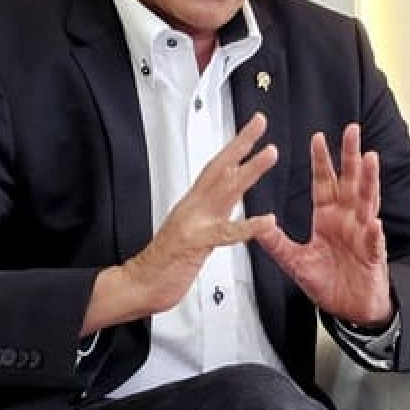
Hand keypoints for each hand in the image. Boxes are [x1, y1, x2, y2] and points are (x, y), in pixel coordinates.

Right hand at [81, 114, 280, 334]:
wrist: (140, 286)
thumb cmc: (165, 264)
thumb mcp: (191, 233)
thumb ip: (209, 216)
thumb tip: (223, 203)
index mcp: (194, 205)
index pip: (216, 168)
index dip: (235, 147)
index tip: (252, 129)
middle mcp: (194, 208)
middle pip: (220, 167)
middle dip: (242, 143)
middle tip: (260, 123)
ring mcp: (193, 223)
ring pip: (225, 190)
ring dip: (249, 170)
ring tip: (269, 154)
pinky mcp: (195, 244)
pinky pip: (225, 232)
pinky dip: (248, 226)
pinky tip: (266, 221)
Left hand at [256, 123, 393, 327]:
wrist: (351, 309)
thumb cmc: (329, 283)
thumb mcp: (296, 262)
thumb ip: (277, 243)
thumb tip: (257, 225)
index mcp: (328, 217)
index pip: (324, 182)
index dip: (321, 161)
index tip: (318, 137)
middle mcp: (348, 220)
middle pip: (350, 181)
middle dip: (351, 156)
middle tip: (352, 131)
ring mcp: (363, 235)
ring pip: (367, 202)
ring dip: (369, 181)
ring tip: (370, 160)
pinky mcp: (373, 256)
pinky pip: (373, 242)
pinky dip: (373, 233)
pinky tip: (373, 222)